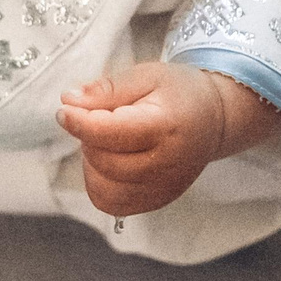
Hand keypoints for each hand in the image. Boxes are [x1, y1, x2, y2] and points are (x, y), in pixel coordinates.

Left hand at [56, 62, 280, 218]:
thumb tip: (69, 100)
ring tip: (107, 141)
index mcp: (166, 127)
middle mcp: (167, 164)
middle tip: (99, 118)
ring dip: (92, 164)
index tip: (65, 110)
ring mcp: (164, 188)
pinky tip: (111, 162)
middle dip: (88, 139)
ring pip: (103, 189)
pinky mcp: (158, 201)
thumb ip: (106, 89)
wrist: (215, 119)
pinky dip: (101, 184)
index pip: (109, 133)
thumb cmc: (181, 94)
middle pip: (103, 161)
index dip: (79, 122)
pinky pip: (112, 204)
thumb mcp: (146, 76)